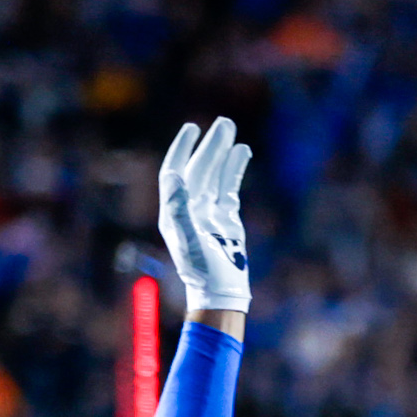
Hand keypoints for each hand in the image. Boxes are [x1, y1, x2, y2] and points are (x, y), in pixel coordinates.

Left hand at [157, 118, 252, 314]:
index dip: (182, 150)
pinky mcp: (227, 218)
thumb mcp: (187, 239)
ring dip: (222, 153)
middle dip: (210, 146)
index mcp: (174, 210)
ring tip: (232, 130)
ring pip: (215, 175)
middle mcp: (189, 207)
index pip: (175, 171)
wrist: (220, 292)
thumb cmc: (201, 270)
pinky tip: (242, 153)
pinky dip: (234, 170)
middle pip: (199, 169)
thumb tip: (174, 175)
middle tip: (224, 124)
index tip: (192, 129)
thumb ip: (178, 207)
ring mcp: (208, 211)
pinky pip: (229, 187)